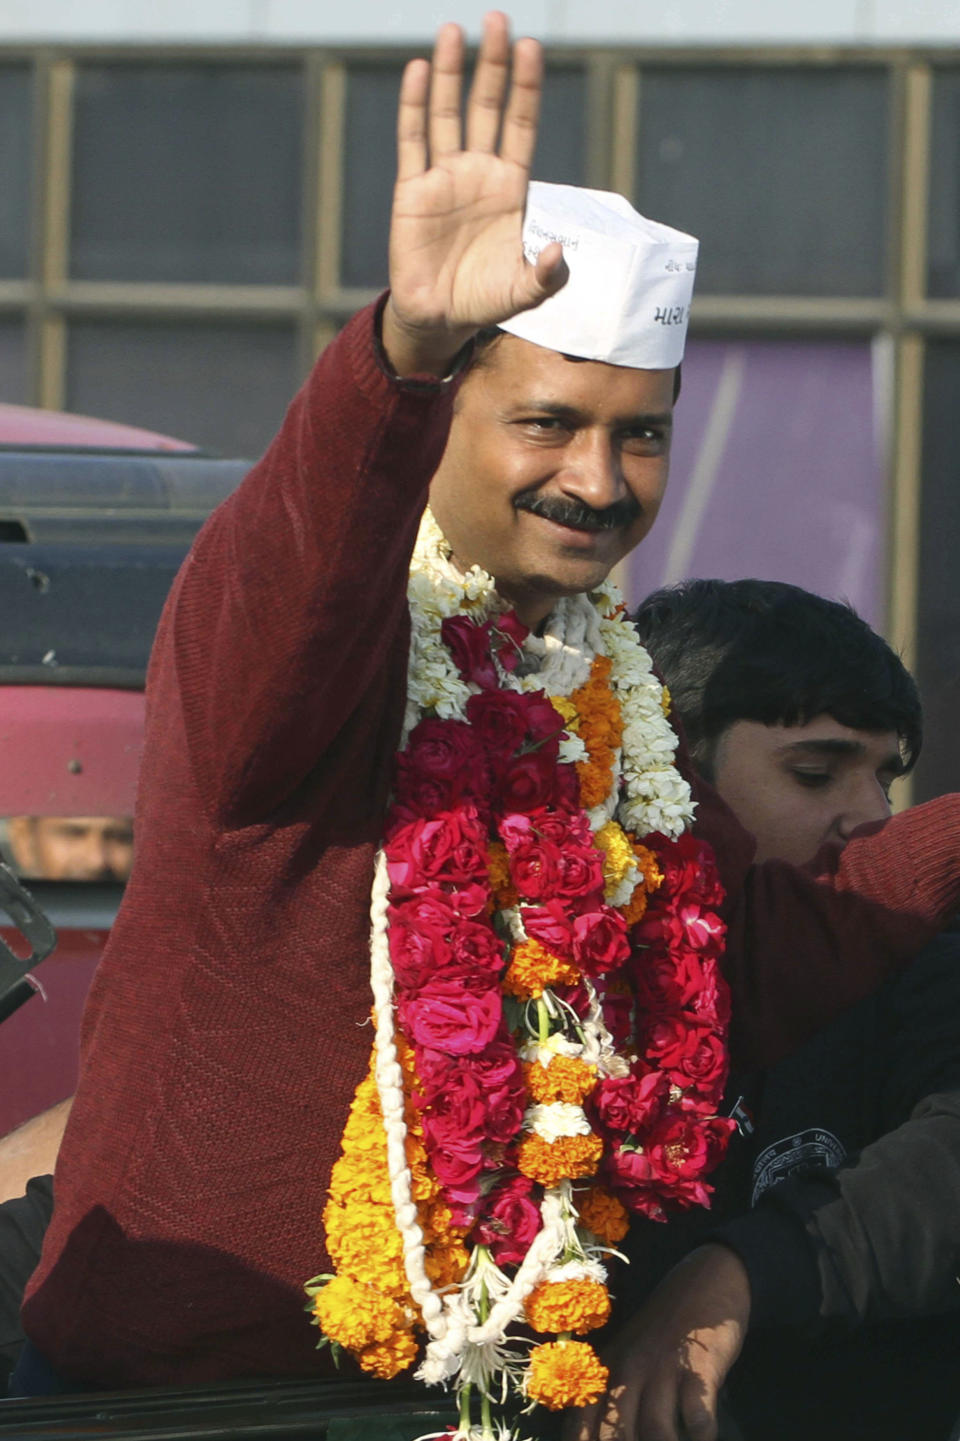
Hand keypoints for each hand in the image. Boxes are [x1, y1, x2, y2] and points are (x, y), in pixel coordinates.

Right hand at [382, 10, 567, 376]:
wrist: (439, 318)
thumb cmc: (484, 301)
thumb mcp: (525, 293)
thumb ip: (547, 275)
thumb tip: (557, 253)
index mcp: (509, 188)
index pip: (520, 125)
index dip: (526, 88)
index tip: (531, 48)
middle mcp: (477, 172)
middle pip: (486, 107)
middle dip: (492, 65)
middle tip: (497, 21)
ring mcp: (443, 177)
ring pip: (447, 113)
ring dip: (451, 73)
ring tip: (455, 31)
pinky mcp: (412, 190)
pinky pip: (413, 140)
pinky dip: (416, 105)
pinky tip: (420, 70)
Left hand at [561, 1245, 750, 1440]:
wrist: (705, 1280)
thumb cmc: (662, 1329)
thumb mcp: (627, 1353)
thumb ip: (614, 1395)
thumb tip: (607, 1435)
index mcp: (605, 1367)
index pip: (581, 1422)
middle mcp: (629, 1368)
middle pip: (616, 1433)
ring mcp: (664, 1368)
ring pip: (656, 1431)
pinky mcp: (700, 1369)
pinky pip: (698, 1419)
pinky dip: (701, 1436)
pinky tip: (703, 1436)